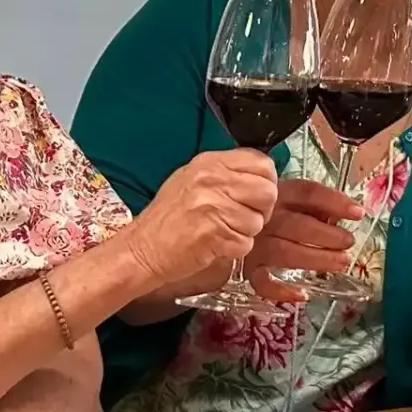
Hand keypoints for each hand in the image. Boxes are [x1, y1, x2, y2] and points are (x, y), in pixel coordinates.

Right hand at [126, 149, 279, 284]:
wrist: (144, 247)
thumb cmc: (169, 217)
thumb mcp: (193, 179)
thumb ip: (227, 174)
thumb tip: (262, 177)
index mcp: (209, 163)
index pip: (262, 163)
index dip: (265, 182)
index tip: (254, 195)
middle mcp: (213, 180)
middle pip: (267, 191)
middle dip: (261, 209)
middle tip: (241, 217)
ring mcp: (214, 206)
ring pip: (258, 220)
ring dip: (245, 232)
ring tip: (221, 231)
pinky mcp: (215, 234)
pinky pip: (246, 243)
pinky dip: (235, 249)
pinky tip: (215, 244)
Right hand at [246, 179, 361, 302]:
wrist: (219, 216)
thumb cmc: (262, 207)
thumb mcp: (286, 195)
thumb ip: (311, 204)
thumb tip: (337, 217)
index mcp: (277, 193)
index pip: (308, 193)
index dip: (335, 202)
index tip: (358, 213)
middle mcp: (265, 217)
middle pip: (298, 225)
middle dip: (327, 236)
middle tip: (348, 243)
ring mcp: (254, 243)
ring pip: (285, 252)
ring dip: (316, 259)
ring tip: (340, 263)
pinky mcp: (246, 267)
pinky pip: (262, 282)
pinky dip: (281, 291)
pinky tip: (302, 295)